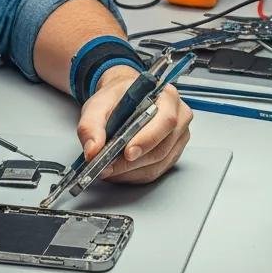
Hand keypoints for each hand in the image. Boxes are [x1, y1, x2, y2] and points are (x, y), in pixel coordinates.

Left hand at [76, 66, 192, 184]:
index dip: (147, 139)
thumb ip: (91, 125)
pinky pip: (155, 171)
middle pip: (161, 148)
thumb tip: (93, 150)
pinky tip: (119, 171)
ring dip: (131, 172)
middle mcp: (179, 117)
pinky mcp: (172, 153)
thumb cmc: (118, 98)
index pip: (165, 121)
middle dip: (132, 162)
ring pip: (158, 164)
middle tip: (108, 167)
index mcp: (167, 97)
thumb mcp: (99, 104)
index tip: (127, 153)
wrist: (124, 99)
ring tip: (109, 169)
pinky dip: (134, 175)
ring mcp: (178, 138)